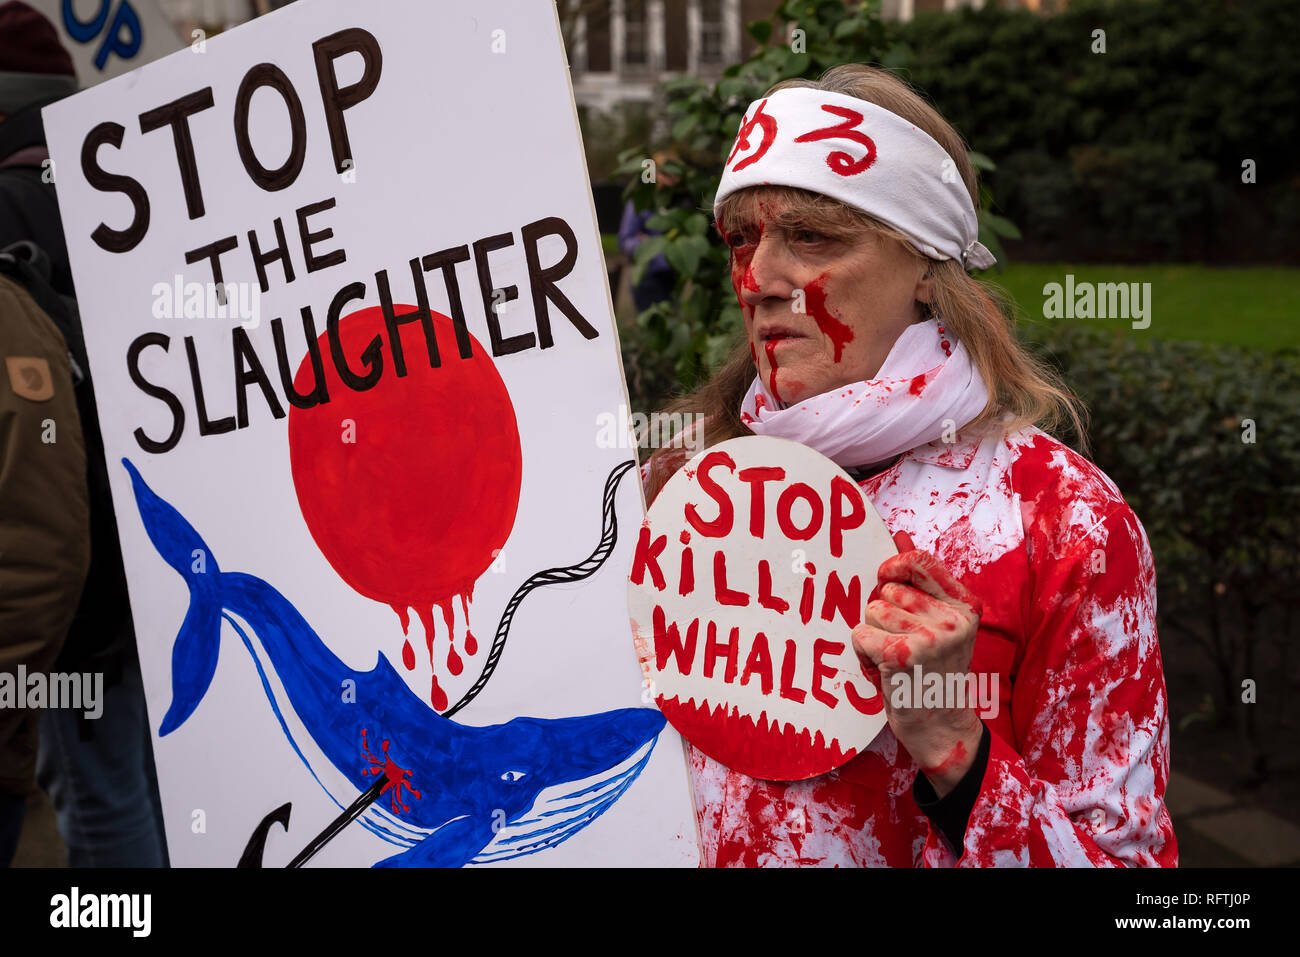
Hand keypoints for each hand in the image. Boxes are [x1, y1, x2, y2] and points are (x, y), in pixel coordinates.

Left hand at [851, 531, 984, 797]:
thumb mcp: (936, 622)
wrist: (940, 727)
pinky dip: (863, 653)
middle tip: (903, 647)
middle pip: (887, 590)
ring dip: (873, 636)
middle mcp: (953, 619)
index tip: (884, 578)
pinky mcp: (904, 655)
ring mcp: (931, 637)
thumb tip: (900, 534)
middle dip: (883, 616)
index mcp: (966, 606)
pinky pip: (860, 634)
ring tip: (895, 661)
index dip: (894, 565)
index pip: (921, 560)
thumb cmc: (931, 671)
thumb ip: (920, 580)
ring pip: (871, 612)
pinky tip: (884, 671)